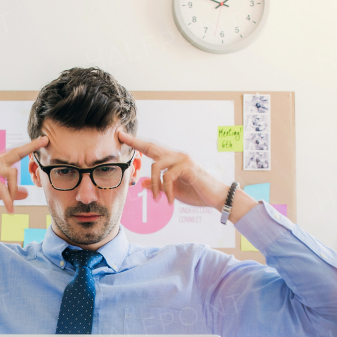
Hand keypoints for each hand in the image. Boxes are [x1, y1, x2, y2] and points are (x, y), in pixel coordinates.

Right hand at [0, 135, 48, 226]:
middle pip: (13, 153)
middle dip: (30, 146)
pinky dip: (8, 200)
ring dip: (15, 190)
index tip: (41, 141)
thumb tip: (26, 193)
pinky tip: (9, 210)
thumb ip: (8, 193)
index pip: (12, 154)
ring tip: (11, 206)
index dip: (27, 147)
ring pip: (12, 172)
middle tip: (45, 140)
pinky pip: (2, 188)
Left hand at [116, 129, 256, 221]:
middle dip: (135, 142)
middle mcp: (177, 156)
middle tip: (120, 136)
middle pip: (152, 147)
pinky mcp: (188, 167)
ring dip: (155, 185)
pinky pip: (168, 177)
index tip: (122, 136)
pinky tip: (169, 200)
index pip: (152, 149)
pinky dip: (166, 190)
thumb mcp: (173, 191)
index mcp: (173, 160)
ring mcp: (183, 159)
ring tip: (158, 199)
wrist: (216, 198)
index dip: (137, 143)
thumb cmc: (197, 193)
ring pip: (157, 165)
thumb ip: (159, 185)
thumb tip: (144, 183)